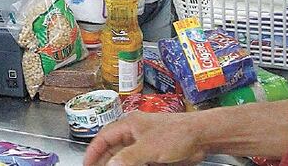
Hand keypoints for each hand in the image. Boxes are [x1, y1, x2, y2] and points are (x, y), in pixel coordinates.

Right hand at [84, 112, 206, 165]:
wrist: (201, 137)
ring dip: (117, 164)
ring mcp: (144, 143)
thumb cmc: (177, 133)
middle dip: (104, 160)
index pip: (104, 137)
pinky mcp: (154, 153)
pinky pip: (137, 162)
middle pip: (112, 148)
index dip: (93, 151)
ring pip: (124, 156)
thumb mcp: (148, 147)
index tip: (86, 164)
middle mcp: (134, 133)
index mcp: (129, 124)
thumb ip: (127, 158)